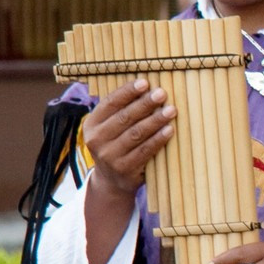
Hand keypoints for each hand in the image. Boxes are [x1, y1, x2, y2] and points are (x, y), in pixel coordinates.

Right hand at [82, 79, 174, 198]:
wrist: (111, 180)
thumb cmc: (116, 144)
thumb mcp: (110, 127)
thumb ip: (122, 109)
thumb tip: (147, 86)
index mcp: (92, 124)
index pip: (110, 103)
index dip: (128, 92)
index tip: (145, 82)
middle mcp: (96, 140)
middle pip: (124, 117)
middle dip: (145, 104)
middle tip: (162, 93)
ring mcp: (109, 156)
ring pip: (136, 134)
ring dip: (155, 120)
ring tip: (171, 110)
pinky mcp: (124, 169)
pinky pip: (144, 151)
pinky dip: (158, 139)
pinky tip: (169, 129)